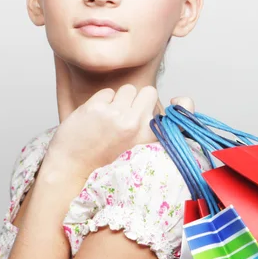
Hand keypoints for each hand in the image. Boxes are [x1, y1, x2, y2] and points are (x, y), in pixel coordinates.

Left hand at [43, 85, 193, 182]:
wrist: (72, 169)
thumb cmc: (107, 160)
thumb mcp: (141, 150)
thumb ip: (156, 128)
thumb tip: (181, 98)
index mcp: (152, 138)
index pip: (184, 110)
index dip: (185, 104)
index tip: (179, 101)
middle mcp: (138, 125)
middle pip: (148, 92)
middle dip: (138, 100)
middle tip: (127, 117)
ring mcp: (117, 115)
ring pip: (127, 89)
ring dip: (119, 100)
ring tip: (110, 119)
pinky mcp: (97, 109)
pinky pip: (107, 92)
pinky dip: (102, 102)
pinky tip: (96, 118)